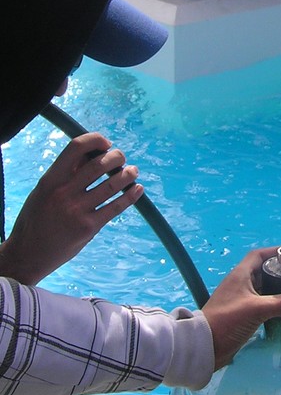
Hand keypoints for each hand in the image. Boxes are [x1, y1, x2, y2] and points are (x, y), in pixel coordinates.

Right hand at [0, 132, 143, 284]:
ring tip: (133, 171)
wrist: (28, 254)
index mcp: (50, 180)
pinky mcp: (89, 227)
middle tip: (122, 158)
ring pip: (112, 185)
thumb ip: (65, 174)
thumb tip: (92, 152)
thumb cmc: (37, 218)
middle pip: (99, 165)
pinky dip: (131, 196)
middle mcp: (64, 193)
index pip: (75, 148)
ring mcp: (77, 211)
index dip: (95, 140)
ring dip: (127, 175)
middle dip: (117, 157)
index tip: (106, 143)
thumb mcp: (43, 191)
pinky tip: (138, 189)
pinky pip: (116, 207)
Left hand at [202, 247, 280, 369]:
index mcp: (240, 275)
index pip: (258, 256)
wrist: (204, 346)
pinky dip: (271, 304)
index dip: (275, 252)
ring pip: (261, 289)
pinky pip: (259, 303)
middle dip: (279, 272)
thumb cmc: (227, 320)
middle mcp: (239, 284)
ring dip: (276, 290)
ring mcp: (238, 299)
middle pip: (262, 271)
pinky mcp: (239, 314)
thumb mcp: (257, 309)